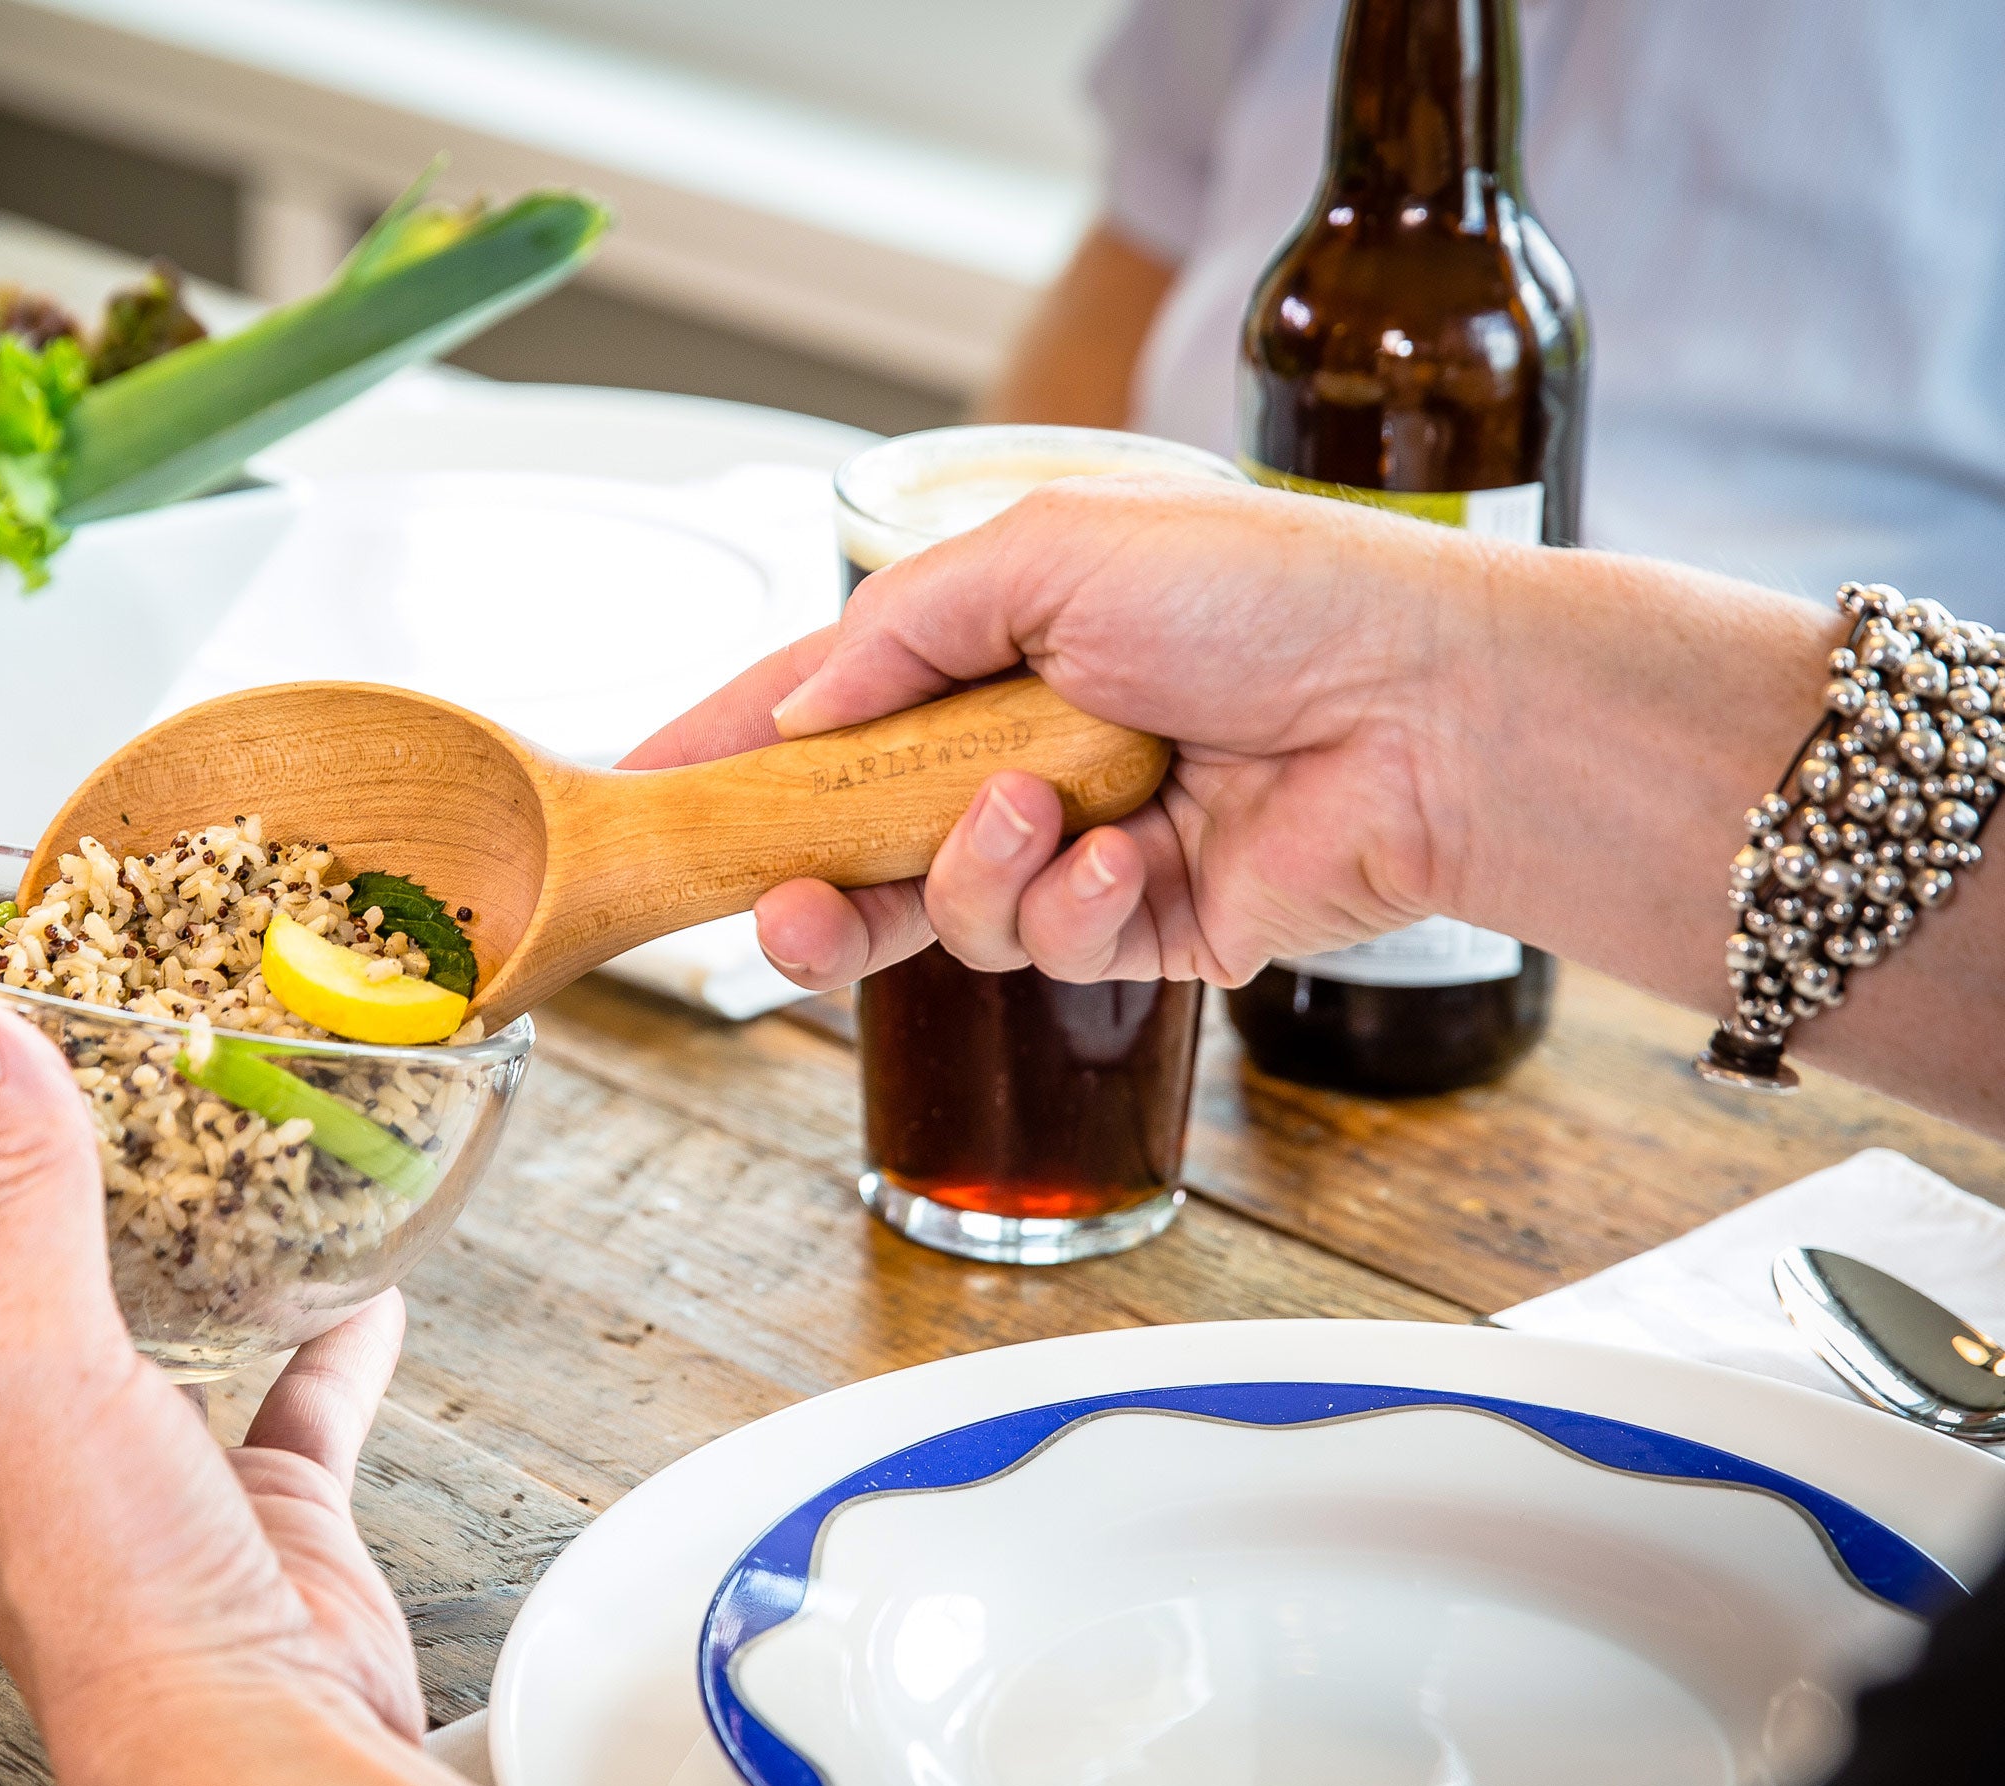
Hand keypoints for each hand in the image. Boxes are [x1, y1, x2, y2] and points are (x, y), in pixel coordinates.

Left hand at [0, 999, 421, 1785]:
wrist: (260, 1747)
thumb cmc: (117, 1607)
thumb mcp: (47, 1368)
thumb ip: (18, 1198)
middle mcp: (14, 1452)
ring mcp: (134, 1482)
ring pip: (127, 1339)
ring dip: (139, 1250)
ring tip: (157, 1148)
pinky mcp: (248, 1505)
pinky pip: (285, 1396)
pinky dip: (316, 1337)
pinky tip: (351, 1284)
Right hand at [626, 477, 1511, 987]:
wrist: (1431, 703)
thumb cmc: (1267, 593)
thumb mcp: (1052, 551)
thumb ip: (901, 627)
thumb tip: (796, 712)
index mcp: (996, 648)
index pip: (825, 702)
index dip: (728, 744)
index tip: (639, 787)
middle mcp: (1025, 750)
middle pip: (856, 839)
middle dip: (800, 881)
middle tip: (771, 904)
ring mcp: (1081, 846)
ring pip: (942, 910)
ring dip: (969, 871)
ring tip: (1036, 815)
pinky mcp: (1146, 931)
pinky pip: (1050, 949)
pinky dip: (1074, 905)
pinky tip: (1134, 855)